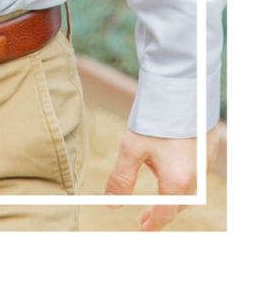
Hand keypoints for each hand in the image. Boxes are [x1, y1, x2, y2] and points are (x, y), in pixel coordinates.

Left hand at [103, 124, 220, 230]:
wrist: (182, 92)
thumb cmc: (155, 121)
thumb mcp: (131, 149)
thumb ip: (121, 178)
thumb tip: (111, 203)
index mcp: (177, 182)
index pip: (165, 214)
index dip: (153, 223)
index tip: (142, 228)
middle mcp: (196, 178)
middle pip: (178, 204)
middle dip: (162, 210)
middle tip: (145, 213)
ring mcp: (205, 165)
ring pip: (188, 189)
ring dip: (171, 191)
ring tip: (154, 179)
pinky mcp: (209, 151)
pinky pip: (195, 173)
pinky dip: (181, 175)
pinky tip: (169, 160)